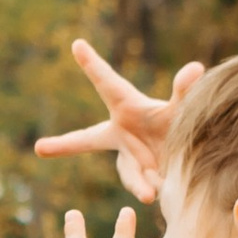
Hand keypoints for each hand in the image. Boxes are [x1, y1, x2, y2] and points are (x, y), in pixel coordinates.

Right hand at [32, 42, 206, 205]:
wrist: (198, 156)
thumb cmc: (184, 123)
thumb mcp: (183, 109)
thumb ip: (185, 91)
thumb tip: (195, 69)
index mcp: (128, 107)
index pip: (108, 83)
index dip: (92, 64)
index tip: (77, 43)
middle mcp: (123, 133)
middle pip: (90, 138)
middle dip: (66, 144)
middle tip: (40, 148)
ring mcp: (132, 158)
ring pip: (129, 173)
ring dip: (138, 183)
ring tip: (150, 194)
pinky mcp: (143, 179)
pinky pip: (147, 186)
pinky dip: (158, 188)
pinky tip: (165, 193)